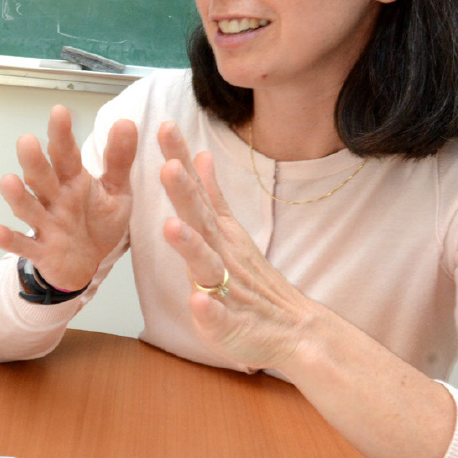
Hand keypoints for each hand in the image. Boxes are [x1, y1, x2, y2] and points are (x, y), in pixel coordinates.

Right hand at [0, 106, 137, 291]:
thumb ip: (119, 159)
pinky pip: (25, 245)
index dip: (62, 134)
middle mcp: (55, 199)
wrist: (88, 267)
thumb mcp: (116, 191)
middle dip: (34, 161)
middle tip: (27, 141)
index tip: (59, 112)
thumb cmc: (98, 223)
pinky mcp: (41, 251)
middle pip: (42, 177)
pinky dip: (12, 241)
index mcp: (73, 181)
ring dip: (19, 197)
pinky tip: (0, 233)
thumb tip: (127, 122)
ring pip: (29, 208)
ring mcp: (46, 225)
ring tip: (9, 181)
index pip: (66, 154)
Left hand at [157, 121, 316, 371]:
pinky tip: (198, 302)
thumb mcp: (229, 230)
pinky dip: (208, 309)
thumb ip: (211, 193)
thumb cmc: (253, 282)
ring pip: (206, 264)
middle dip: (183, 191)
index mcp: (217, 232)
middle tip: (168, 165)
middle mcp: (222, 253)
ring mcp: (226, 288)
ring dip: (190, 245)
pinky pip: (217, 316)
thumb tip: (200, 154)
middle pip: (200, 218)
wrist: (293, 330)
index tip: (164, 126)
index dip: (179, 158)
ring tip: (172, 227)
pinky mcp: (227, 324)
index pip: (196, 188)